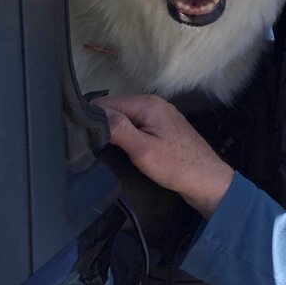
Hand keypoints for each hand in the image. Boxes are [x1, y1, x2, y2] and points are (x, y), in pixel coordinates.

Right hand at [97, 94, 234, 217]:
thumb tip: (94, 114)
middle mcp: (154, 104)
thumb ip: (118, 129)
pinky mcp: (162, 128)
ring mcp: (159, 116)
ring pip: (125, 118)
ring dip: (114, 131)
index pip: (107, 103)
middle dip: (102, 125)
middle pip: (116, 109)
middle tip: (87, 146)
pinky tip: (120, 149)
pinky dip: (126, 135)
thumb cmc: (177, 166)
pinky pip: (136, 126)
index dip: (91, 118)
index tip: (78, 136)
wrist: (207, 181)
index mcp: (148, 104)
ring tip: (100, 149)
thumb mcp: (143, 150)